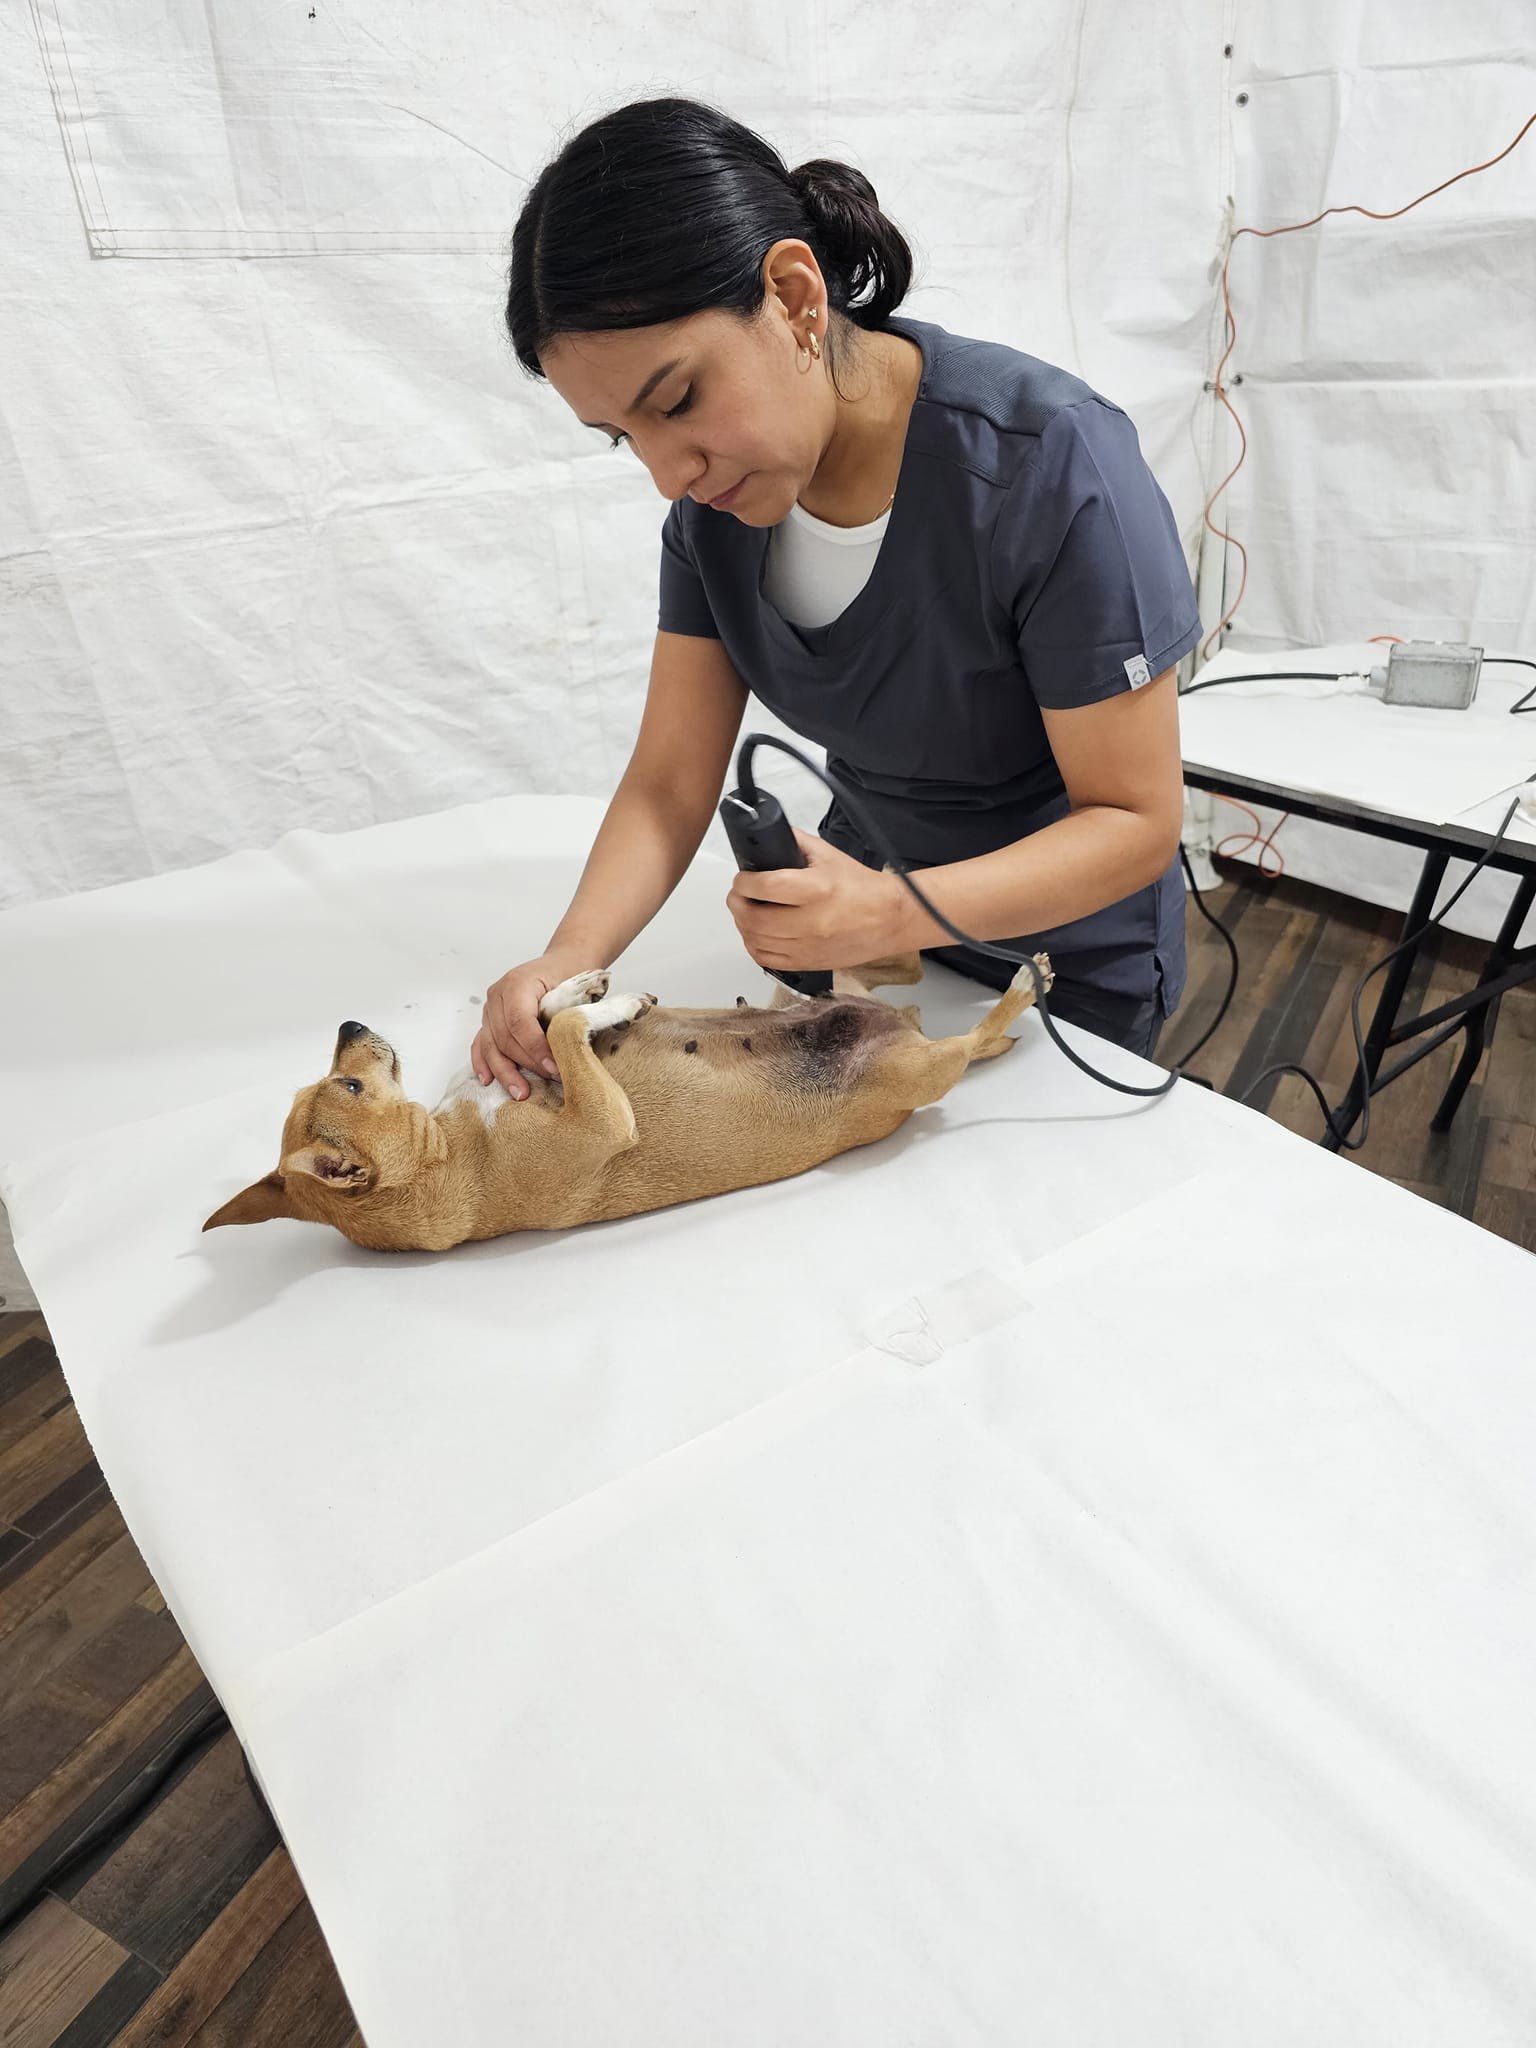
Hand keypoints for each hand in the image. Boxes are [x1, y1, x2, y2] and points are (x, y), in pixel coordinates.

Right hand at [472, 955, 575, 1098]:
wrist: (563, 964)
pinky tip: (487, 1079)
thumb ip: (564, 1020)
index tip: (554, 1068)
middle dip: (527, 1063)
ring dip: (505, 1071)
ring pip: (491, 1045)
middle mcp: (497, 995)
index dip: (536, 1049)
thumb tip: (565, 1055)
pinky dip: (483, 1062)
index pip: (520, 1022)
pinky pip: (480, 1043)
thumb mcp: (573, 992)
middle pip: (505, 1037)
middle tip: (550, 1080)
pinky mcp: (488, 1020)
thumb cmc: (571, 977)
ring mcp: (490, 1008)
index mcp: (518, 983)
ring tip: (520, 1093)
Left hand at [725, 829, 908, 971]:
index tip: (743, 878)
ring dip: (743, 924)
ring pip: (755, 940)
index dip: (743, 882)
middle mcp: (811, 921)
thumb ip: (796, 843)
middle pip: (753, 917)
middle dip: (737, 903)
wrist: (890, 918)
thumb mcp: (829, 855)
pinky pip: (766, 959)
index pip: (763, 887)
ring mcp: (808, 946)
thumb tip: (768, 834)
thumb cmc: (861, 887)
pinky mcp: (808, 963)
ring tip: (747, 912)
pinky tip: (758, 934)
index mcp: (816, 889)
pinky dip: (754, 946)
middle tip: (740, 894)